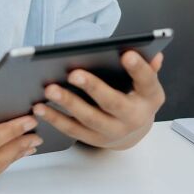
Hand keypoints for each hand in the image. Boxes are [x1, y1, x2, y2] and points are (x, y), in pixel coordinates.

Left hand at [32, 51, 165, 150]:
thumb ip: (146, 67)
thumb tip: (154, 53)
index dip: (138, 68)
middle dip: (93, 88)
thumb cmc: (136, 96)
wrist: (134, 131)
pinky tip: (39, 107)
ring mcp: (113, 131)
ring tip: (49, 90)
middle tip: (73, 73)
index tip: (126, 54)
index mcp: (149, 97)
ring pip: (88, 119)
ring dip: (67, 104)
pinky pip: (72, 129)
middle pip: (112, 103)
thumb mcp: (146, 82)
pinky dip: (55, 119)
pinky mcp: (94, 139)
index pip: (147, 81)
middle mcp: (133, 117)